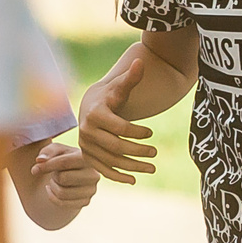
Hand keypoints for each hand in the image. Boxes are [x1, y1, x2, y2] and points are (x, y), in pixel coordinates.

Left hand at [31, 140, 98, 211]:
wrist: (76, 173)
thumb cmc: (64, 157)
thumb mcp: (57, 150)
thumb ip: (47, 151)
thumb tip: (40, 160)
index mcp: (87, 158)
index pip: (64, 163)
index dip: (47, 166)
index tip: (35, 169)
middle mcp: (93, 174)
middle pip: (63, 179)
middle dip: (54, 176)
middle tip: (55, 172)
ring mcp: (91, 190)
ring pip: (62, 193)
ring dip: (53, 187)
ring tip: (56, 180)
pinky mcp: (86, 201)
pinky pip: (62, 203)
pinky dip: (53, 197)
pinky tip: (53, 190)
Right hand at [76, 57, 155, 183]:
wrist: (90, 106)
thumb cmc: (110, 95)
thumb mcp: (120, 87)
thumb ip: (131, 78)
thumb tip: (141, 62)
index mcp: (95, 114)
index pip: (119, 127)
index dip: (137, 132)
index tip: (151, 133)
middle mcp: (86, 132)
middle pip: (116, 147)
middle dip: (138, 152)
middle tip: (155, 153)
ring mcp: (86, 146)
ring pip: (111, 161)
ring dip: (132, 167)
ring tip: (152, 168)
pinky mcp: (87, 157)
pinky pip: (102, 170)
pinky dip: (118, 177)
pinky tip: (134, 180)